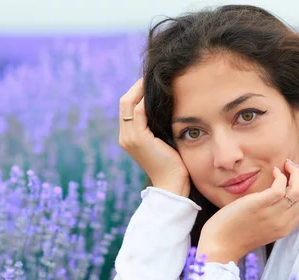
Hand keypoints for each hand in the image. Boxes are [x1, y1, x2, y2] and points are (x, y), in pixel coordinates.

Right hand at [119, 77, 189, 197]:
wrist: (172, 185)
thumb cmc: (173, 166)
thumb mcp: (164, 141)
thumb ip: (160, 126)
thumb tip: (169, 107)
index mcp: (129, 137)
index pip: (127, 107)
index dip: (137, 92)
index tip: (152, 81)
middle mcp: (124, 136)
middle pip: (124, 101)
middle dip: (138, 86)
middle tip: (153, 75)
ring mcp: (129, 138)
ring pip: (129, 103)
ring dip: (142, 89)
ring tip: (156, 79)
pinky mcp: (138, 139)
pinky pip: (138, 112)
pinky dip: (146, 100)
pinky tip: (161, 93)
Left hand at [197, 160, 298, 263]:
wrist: (220, 244)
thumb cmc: (236, 233)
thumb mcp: (263, 227)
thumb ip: (275, 214)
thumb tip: (280, 192)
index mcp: (286, 227)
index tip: (296, 176)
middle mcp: (283, 222)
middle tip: (292, 167)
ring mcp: (273, 215)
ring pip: (298, 190)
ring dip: (295, 173)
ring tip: (285, 165)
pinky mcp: (260, 206)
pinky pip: (280, 187)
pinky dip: (280, 176)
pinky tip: (273, 171)